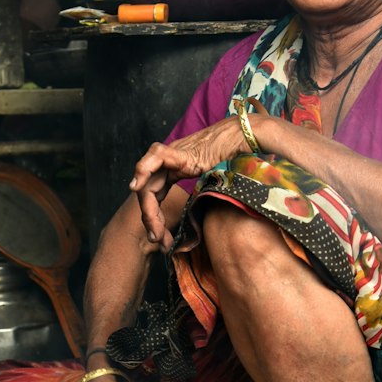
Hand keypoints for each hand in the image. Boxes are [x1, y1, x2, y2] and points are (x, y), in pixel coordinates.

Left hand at [129, 117, 246, 249]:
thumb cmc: (234, 159)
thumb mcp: (214, 185)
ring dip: (148, 209)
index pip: (155, 195)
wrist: (244, 138)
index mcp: (174, 169)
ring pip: (148, 182)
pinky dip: (143, 171)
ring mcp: (172, 154)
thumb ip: (200, 196)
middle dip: (151, 221)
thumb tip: (201, 227)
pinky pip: (155, 157)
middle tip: (158, 242)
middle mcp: (168, 162)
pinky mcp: (179, 149)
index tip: (164, 242)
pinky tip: (136, 186)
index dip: (156, 220)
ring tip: (155, 232)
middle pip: (148, 193)